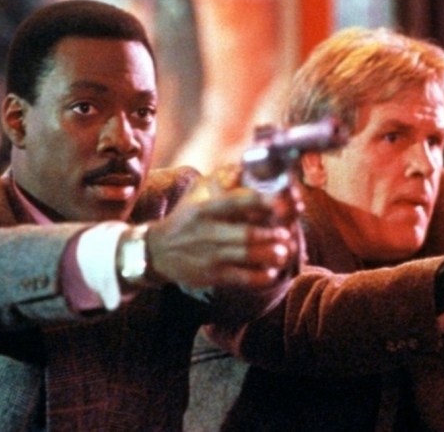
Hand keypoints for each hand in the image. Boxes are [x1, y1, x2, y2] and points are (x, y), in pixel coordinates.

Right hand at [145, 165, 299, 290]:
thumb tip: (246, 165)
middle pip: (246, 234)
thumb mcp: (197, 194)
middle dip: (271, 234)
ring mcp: (210, 255)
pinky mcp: (212, 275)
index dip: (261, 202)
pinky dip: (259, 277)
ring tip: (283, 251)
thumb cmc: (185, 218)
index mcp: (205, 209)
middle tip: (286, 232)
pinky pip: (241, 278)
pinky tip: (271, 272)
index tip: (281, 203)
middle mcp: (207, 232)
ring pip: (247, 256)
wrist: (157, 252)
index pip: (235, 203)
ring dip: (270, 255)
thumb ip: (222, 179)